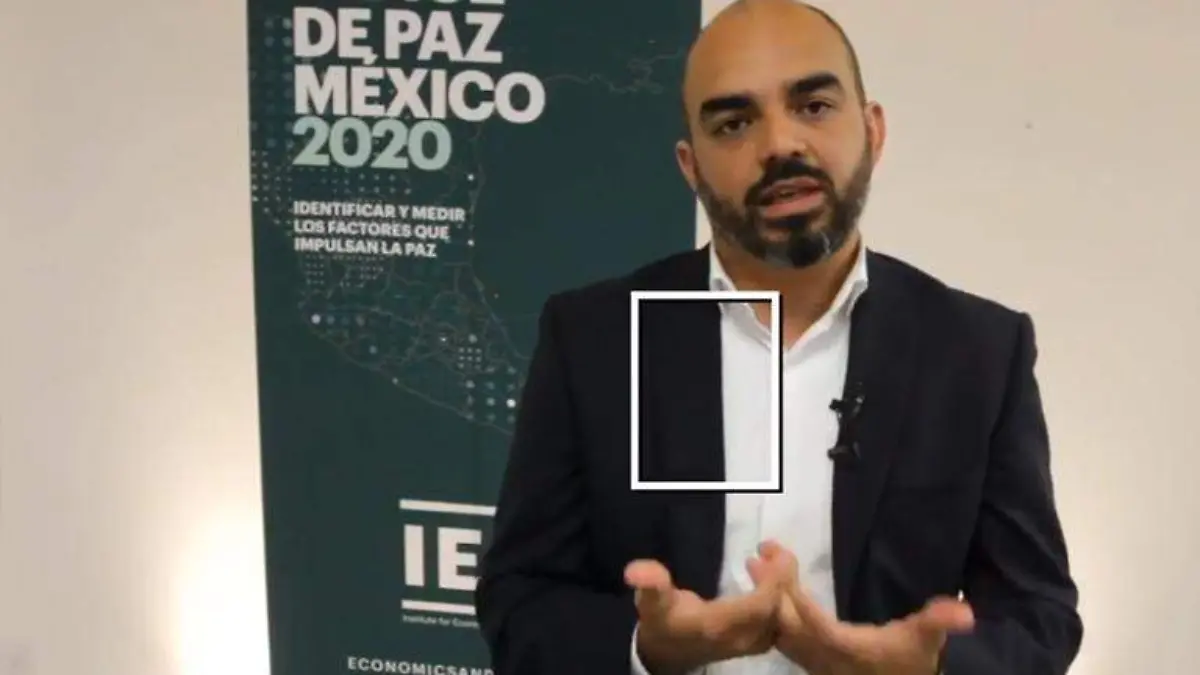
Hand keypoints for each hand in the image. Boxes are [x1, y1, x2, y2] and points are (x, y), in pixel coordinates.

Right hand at [624, 542, 790, 674]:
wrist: (664, 655)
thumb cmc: (660, 622)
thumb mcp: (650, 602)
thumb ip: (649, 584)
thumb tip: (636, 571)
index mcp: (720, 626)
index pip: (761, 605)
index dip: (773, 580)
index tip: (770, 552)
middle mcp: (741, 638)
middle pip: (780, 609)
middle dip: (782, 577)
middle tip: (772, 549)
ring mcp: (750, 643)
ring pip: (783, 616)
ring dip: (782, 586)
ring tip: (768, 558)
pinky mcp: (754, 642)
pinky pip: (778, 619)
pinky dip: (778, 597)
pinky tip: (764, 576)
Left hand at [764, 542, 974, 674]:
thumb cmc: (915, 661)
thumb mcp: (927, 640)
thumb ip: (940, 622)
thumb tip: (966, 612)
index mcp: (849, 650)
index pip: (818, 625)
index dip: (799, 600)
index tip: (782, 566)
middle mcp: (825, 658)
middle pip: (788, 625)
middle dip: (771, 588)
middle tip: (758, 553)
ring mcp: (814, 661)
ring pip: (779, 631)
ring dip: (765, 597)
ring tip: (751, 563)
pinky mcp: (810, 660)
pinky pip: (781, 637)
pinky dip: (769, 612)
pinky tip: (762, 592)